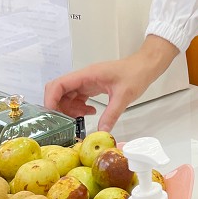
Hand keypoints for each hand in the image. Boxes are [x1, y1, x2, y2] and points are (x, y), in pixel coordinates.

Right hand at [44, 35, 177, 131]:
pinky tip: (91, 113)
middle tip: (67, 122)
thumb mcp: (124, 96)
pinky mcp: (93, 86)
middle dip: (59, 108)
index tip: (51, 116)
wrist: (146, 66)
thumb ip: (111, 114)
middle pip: (60, 91)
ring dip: (71, 109)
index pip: (59, 84)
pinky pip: (78, 97)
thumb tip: (101, 132)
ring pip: (68, 96)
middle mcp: (84, 77)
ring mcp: (88, 81)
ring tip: (83, 118)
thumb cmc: (136, 74)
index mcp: (87, 75)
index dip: (51, 99)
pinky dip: (80, 107)